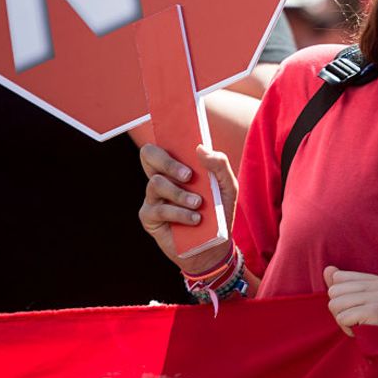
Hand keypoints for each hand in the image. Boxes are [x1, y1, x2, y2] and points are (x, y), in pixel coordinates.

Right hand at [138, 143, 237, 274]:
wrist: (214, 245)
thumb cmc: (219, 211)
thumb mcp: (228, 186)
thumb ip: (219, 165)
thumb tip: (200, 148)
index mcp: (177, 166)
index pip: (163, 143)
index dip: (163, 134)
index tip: (175, 132)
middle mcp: (162, 177)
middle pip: (149, 155)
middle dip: (169, 162)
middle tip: (189, 175)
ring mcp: (153, 196)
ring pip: (156, 183)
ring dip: (180, 194)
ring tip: (198, 204)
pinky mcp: (149, 217)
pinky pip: (159, 209)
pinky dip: (179, 213)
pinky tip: (195, 219)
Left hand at [324, 266, 377, 336]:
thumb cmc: (371, 327)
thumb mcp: (356, 303)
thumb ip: (342, 285)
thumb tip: (328, 269)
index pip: (339, 278)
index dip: (341, 297)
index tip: (357, 310)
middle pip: (334, 290)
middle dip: (340, 310)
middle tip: (357, 320)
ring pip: (335, 303)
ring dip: (343, 320)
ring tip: (359, 325)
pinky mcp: (377, 310)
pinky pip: (342, 318)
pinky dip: (347, 328)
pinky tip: (361, 331)